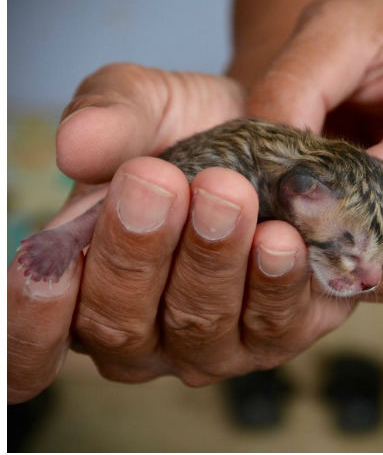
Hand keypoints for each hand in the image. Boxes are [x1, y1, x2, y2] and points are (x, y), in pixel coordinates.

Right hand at [7, 64, 354, 402]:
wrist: (277, 129)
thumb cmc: (189, 130)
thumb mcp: (144, 103)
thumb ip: (108, 118)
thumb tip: (74, 145)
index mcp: (77, 294)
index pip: (30, 351)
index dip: (31, 324)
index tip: (48, 267)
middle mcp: (140, 336)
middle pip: (119, 327)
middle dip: (136, 253)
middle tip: (158, 180)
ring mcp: (211, 346)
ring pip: (199, 325)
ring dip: (211, 258)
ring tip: (225, 191)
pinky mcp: (281, 335)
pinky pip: (275, 322)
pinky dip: (276, 279)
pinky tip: (279, 238)